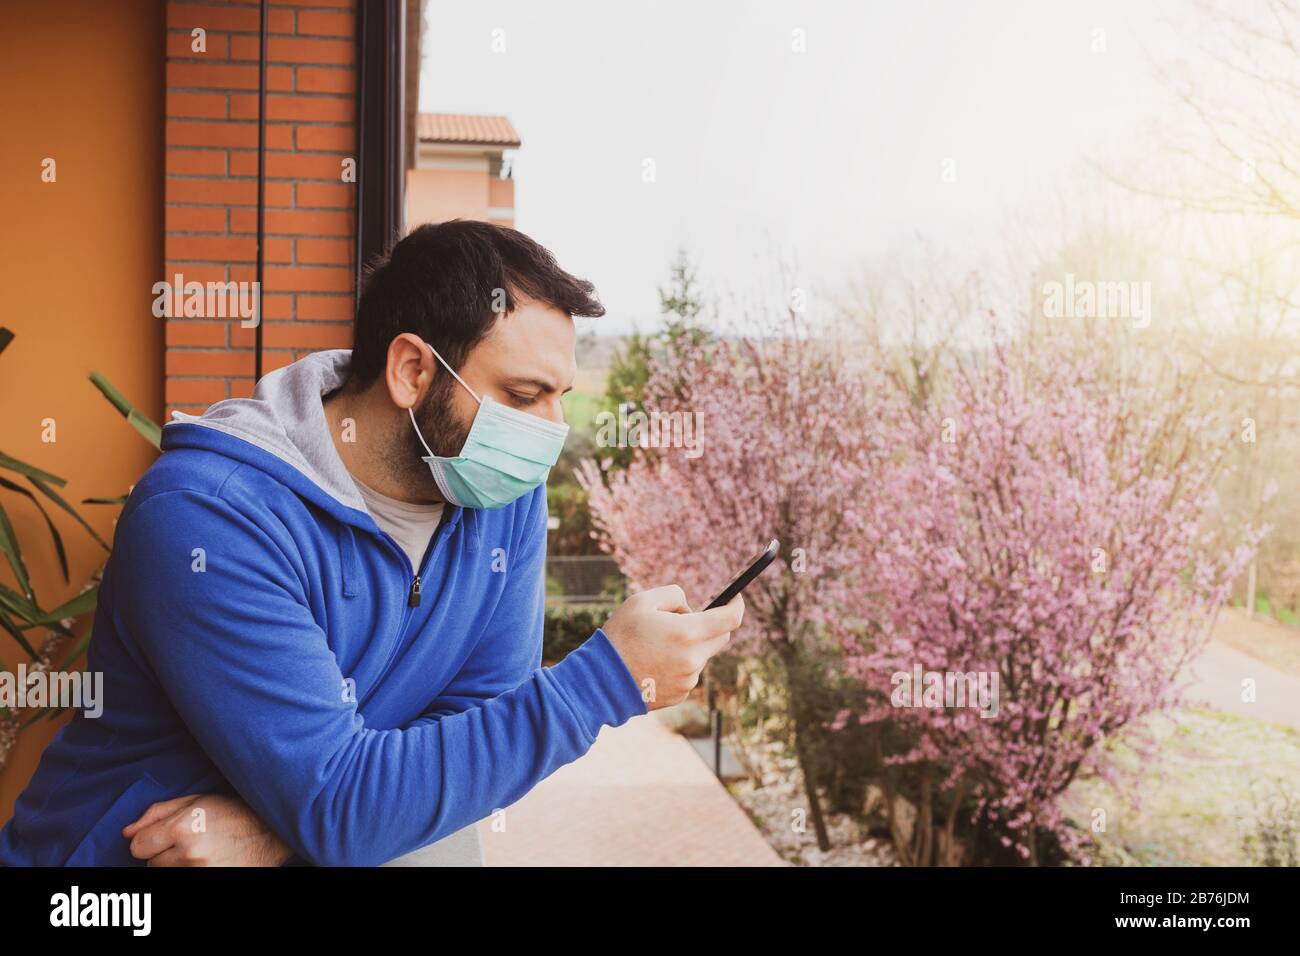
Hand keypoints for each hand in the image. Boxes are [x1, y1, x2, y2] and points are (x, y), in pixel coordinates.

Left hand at [123, 793, 293, 866]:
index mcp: (183, 827)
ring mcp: (200, 872)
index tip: (163, 835)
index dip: (148, 839)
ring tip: (201, 851)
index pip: (137, 846)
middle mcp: (189, 853)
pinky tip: (207, 862)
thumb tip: (127, 831)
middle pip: (151, 864)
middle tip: (189, 841)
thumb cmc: (234, 811)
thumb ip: (157, 813)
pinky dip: (190, 872)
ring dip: (176, 865)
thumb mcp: (196, 800)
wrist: (272, 831)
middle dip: (164, 853)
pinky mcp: (209, 881)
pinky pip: (182, 880)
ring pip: (166, 875)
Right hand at [602, 585, 744, 709]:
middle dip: (711, 625)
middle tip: (687, 619)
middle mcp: (693, 659)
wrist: (602, 680)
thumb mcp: (641, 601)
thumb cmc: (620, 636)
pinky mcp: (681, 694)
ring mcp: (688, 680)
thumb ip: (674, 594)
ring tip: (657, 645)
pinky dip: (679, 664)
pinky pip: (689, 673)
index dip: (736, 605)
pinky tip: (655, 663)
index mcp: (687, 633)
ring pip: (702, 655)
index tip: (735, 598)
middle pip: (721, 637)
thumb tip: (690, 609)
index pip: (730, 619)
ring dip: (690, 646)